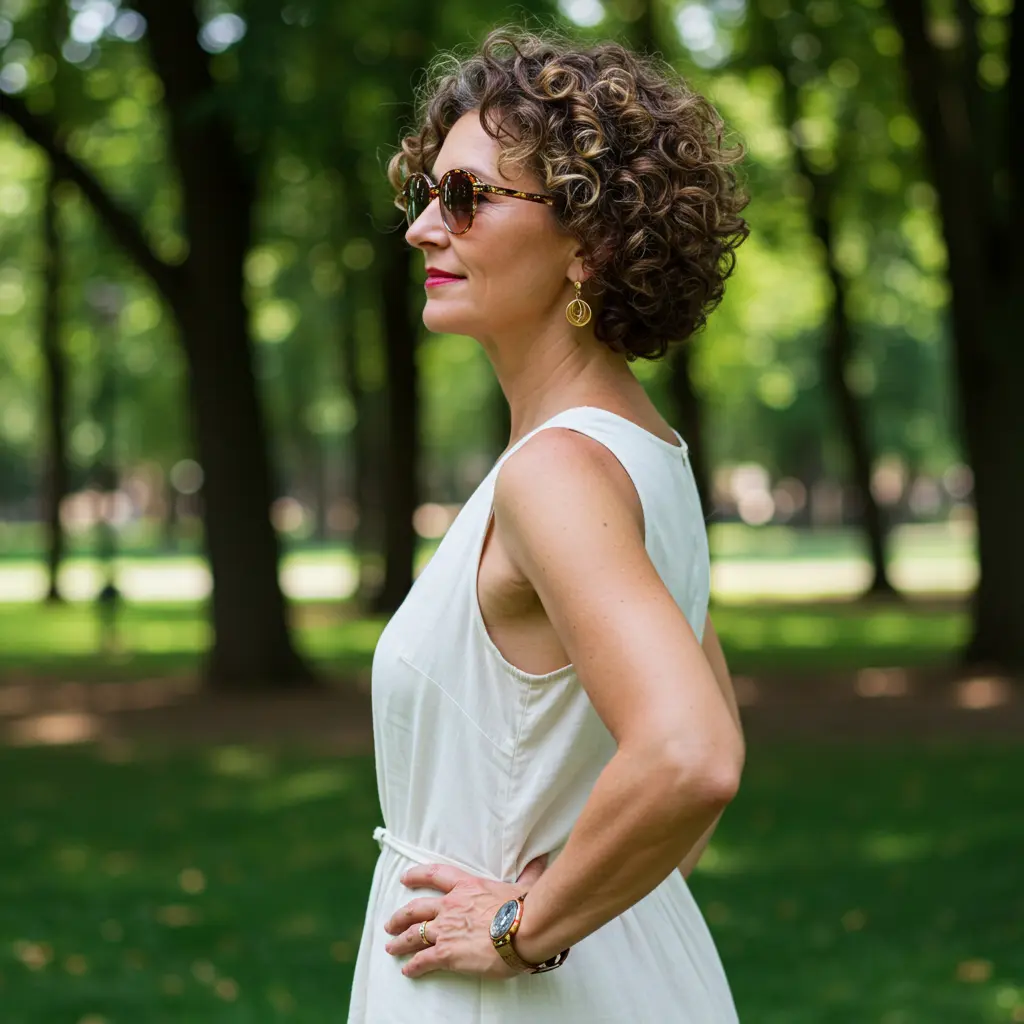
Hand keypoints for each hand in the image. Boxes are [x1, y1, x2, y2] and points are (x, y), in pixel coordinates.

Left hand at [383, 854, 547, 978]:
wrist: (523, 929)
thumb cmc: (525, 907)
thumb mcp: (525, 886)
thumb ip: (529, 874)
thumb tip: (541, 861)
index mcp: (467, 886)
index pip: (435, 875)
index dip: (417, 875)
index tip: (405, 878)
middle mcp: (451, 905)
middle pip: (416, 908)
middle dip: (400, 916)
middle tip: (390, 923)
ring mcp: (446, 929)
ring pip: (414, 934)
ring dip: (400, 942)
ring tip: (391, 947)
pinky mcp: (446, 953)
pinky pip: (423, 960)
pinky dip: (413, 966)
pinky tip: (408, 971)